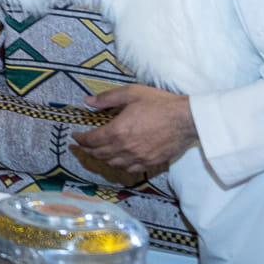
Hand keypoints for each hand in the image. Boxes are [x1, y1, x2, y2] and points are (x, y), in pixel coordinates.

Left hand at [73, 85, 196, 175]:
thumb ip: (107, 98)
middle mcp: (125, 148)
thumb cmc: (160, 104)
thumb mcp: (131, 93)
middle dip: (88, 149)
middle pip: (99, 154)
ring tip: (98, 152)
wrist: (187, 119)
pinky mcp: (151, 163)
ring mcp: (139, 158)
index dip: (80, 139)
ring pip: (113, 164)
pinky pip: (129, 170)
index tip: (75, 136)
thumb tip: (88, 102)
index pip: (91, 140)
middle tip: (83, 144)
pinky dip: (119, 165)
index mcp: (118, 131)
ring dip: (102, 158)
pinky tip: (118, 160)